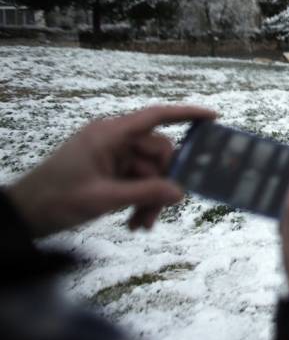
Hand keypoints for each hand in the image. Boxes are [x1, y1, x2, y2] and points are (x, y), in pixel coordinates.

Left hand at [5, 105, 215, 237]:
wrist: (24, 215)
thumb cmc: (56, 200)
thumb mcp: (104, 199)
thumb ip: (145, 194)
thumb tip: (180, 192)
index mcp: (110, 134)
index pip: (156, 116)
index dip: (187, 114)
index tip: (214, 117)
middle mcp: (114, 140)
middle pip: (157, 154)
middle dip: (162, 184)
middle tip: (156, 215)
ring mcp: (111, 155)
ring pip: (149, 172)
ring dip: (149, 199)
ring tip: (141, 225)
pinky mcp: (108, 171)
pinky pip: (136, 181)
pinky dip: (138, 200)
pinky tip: (135, 223)